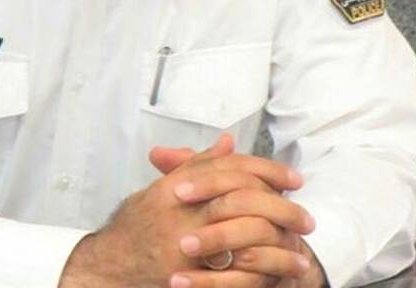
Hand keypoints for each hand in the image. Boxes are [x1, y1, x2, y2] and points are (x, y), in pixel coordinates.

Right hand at [58, 135, 309, 287]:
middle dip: (280, 207)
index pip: (230, 168)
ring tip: (301, 252)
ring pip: (241, 236)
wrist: (108, 264)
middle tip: (307, 217)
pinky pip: (229, 275)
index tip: (296, 179)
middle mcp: (180, 211)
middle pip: (241, 199)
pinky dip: (258, 275)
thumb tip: (229, 142)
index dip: (267, 170)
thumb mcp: (165, 189)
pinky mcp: (185, 275)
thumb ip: (199, 166)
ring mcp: (182, 244)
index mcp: (177, 185)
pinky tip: (279, 278)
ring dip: (276, 245)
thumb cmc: (139, 224)